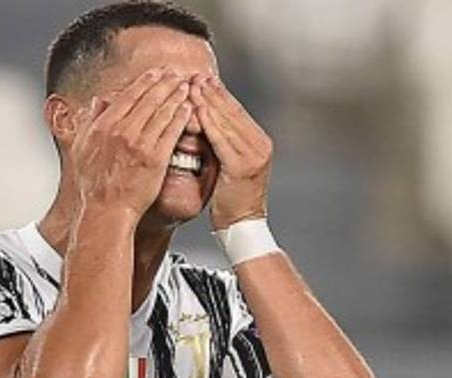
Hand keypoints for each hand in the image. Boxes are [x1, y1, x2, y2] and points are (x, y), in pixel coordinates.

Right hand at [70, 68, 193, 221]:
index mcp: (104, 126)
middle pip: (149, 99)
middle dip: (165, 83)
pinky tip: (188, 110)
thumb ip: (90, 121)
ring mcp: (140, 145)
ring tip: (186, 88)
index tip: (156, 73)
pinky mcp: (155, 159)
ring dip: (176, 96)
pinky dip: (180, 118)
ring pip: (162, 112)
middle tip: (176, 74)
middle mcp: (122, 132)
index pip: (129, 95)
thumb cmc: (93, 185)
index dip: (146, 81)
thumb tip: (98, 102)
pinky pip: (170, 132)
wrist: (105, 211)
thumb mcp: (81, 148)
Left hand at [191, 77, 272, 229]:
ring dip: (207, 102)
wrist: (242, 227)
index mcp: (258, 143)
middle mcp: (260, 146)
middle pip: (232, 112)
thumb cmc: (232, 202)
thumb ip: (224, 144)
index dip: (219, 94)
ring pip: (227, 122)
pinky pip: (222, 140)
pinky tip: (197, 111)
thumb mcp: (230, 167)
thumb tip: (208, 122)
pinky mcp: (242, 167)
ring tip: (191, 87)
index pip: (236, 112)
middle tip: (194, 75)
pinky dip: (208, 124)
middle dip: (212, 93)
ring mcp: (253, 156)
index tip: (202, 79)